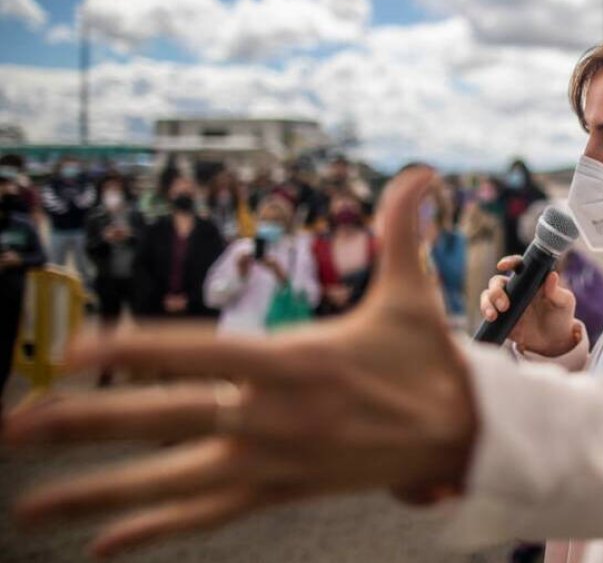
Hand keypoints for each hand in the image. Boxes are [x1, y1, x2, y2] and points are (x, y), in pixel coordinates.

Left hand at [3, 167, 475, 558]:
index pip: (198, 353)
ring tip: (29, 506)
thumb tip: (422, 170)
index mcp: (297, 362)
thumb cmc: (426, 360)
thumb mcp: (412, 294)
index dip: (131, 350)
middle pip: (162, 421)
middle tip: (11, 425)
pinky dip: (154, 527)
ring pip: (170, 482)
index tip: (73, 348)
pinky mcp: (280, 491)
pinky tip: (103, 541)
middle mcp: (272, 417)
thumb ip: (401, 229)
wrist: (462, 435)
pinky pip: (206, 514)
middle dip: (81, 423)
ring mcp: (272, 462)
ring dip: (95, 493)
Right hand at [480, 255, 577, 356]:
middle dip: (496, 291)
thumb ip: (557, 291)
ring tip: (493, 316)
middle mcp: (516, 289)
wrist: (555, 340)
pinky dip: (486, 313)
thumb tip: (552, 275)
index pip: (518, 266)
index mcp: (531, 280)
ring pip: (488, 296)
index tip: (502, 265)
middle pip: (497, 282)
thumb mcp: (564, 303)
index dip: (509, 262)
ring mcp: (507, 303)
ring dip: (487, 303)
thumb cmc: (561, 315)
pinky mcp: (501, 318)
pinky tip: (491, 319)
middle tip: (505, 305)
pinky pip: (488, 312)